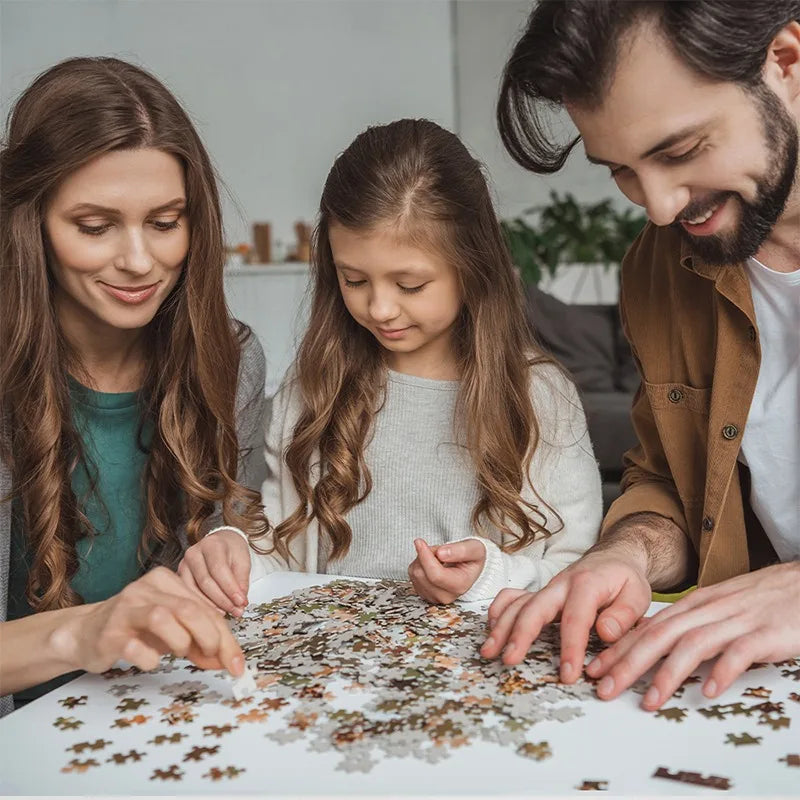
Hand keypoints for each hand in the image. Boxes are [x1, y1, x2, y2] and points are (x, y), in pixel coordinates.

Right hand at [52, 567, 244, 676]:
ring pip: (163, 617)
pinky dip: (150, 658)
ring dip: (181, 642)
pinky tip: (151, 661)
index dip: (226, 637)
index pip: (205, 608)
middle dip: (210, 638)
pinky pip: (135, 647)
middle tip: (215, 660)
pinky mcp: (109, 632)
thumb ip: (200, 640)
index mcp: (167, 581)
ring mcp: (126, 608)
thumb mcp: (173, 630)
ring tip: (180, 653)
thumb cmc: (135, 630)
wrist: (85, 634)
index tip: (237, 664)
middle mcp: (146, 588)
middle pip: (189, 609)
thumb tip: (229, 661)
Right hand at [178, 528, 250, 615]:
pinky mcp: (179, 577)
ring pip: (194, 591)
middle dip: (223, 600)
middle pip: (205, 582)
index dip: (230, 588)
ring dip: (212, 606)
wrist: (221, 543)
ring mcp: (184, 566)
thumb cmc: (232, 551)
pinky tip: (213, 611)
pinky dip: (202, 605)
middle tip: (236, 610)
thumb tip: (240, 602)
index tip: (241, 601)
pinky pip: (189, 594)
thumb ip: (242, 581)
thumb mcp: (243, 561)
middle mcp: (194, 553)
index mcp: (212, 545)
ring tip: (227, 612)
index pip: (219, 569)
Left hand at [408, 538, 485, 603]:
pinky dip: (419, 565)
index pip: (435, 575)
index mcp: (460, 585)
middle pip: (421, 574)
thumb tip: (441, 554)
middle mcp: (446, 596)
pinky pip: (412, 576)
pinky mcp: (424, 594)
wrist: (470, 567)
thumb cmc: (473, 558)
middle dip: (425, 555)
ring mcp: (433, 597)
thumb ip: (460, 550)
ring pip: (415, 573)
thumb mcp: (474, 548)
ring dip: (421, 559)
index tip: (419, 542)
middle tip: (439, 550)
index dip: (425, 557)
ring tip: (438, 557)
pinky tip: (431, 564)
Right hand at [480, 546, 650, 683]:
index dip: (570, 647)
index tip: (568, 674)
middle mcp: (561, 584)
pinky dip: (499, 611)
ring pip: (518, 603)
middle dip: (520, 634)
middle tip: (510, 660)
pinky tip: (491, 629)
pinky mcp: (539, 593)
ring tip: (489, 651)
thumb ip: (624, 615)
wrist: (613, 558)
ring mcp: (546, 588)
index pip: (576, 618)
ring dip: (501, 626)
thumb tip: (604, 633)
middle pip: (535, 607)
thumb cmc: (624, 580)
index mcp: (587, 584)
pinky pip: (513, 597)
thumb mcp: (637, 594)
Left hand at [585, 561, 799, 709]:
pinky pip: (739, 653)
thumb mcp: (718, 607)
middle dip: (628, 663)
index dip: (620, 648)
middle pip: (660, 635)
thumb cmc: (762, 600)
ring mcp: (737, 620)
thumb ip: (691, 624)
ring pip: (692, 645)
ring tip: (649, 701)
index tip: (596, 669)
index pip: (648, 627)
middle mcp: (709, 609)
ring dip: (667, 675)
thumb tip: (656, 646)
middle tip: (605, 688)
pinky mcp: (766, 633)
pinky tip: (707, 693)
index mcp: (695, 604)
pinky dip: (721, 672)